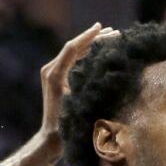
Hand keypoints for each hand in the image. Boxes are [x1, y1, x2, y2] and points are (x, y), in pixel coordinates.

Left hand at [38, 23, 120, 147]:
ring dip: (91, 44)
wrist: (51, 137)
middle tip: (114, 32)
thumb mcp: (77, 104)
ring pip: (73, 53)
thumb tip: (102, 67)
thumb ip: (86, 84)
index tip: (101, 27)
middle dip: (94, 38)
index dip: (88, 36)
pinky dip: (86, 53)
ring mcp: (52, 73)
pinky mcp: (55, 77)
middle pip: (74, 48)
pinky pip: (72, 60)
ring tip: (110, 36)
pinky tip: (98, 50)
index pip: (72, 48)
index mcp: (55, 74)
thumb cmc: (65, 126)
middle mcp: (51, 70)